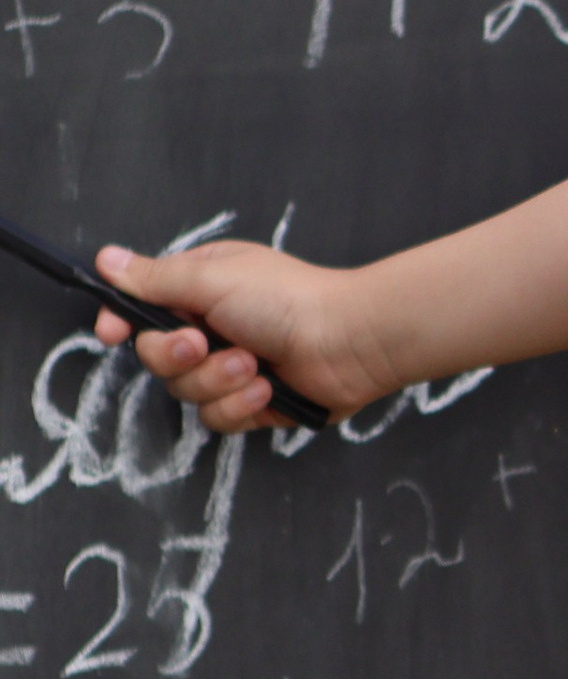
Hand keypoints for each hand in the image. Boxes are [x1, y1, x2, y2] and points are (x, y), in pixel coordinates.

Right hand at [93, 241, 384, 434]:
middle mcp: (211, 327)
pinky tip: (268, 389)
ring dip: (216, 380)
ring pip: (184, 392)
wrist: (350, 342)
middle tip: (204, 343)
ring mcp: (230, 367)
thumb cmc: (288, 299)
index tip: (112, 332)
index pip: (140, 308)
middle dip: (176, 355)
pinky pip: (216, 418)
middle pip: (155, 356)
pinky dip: (240, 405)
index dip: (121, 322)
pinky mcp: (251, 403)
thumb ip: (156, 279)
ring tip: (253, 364)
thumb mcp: (212, 278)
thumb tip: (106, 259)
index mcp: (199, 288)